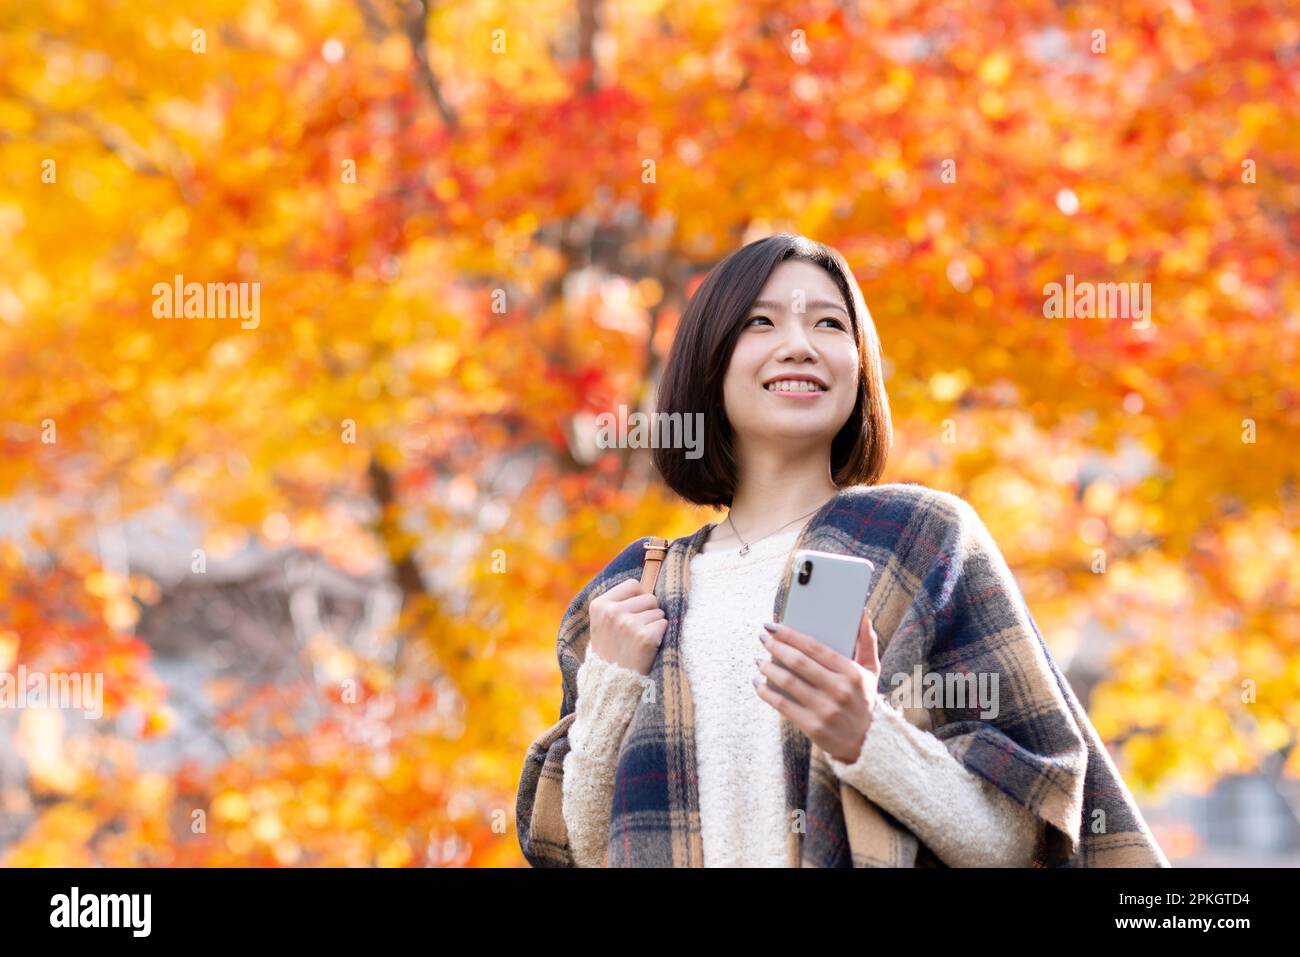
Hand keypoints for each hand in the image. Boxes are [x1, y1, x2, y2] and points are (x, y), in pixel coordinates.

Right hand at [587, 578, 667, 675]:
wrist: (611, 684)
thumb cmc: (611, 651)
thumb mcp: (603, 623)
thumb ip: (618, 603)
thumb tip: (648, 586)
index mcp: (600, 605)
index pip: (633, 585)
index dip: (638, 598)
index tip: (633, 613)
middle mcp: (613, 612)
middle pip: (649, 597)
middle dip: (648, 612)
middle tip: (635, 633)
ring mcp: (628, 624)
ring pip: (659, 611)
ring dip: (654, 625)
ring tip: (639, 641)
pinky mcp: (645, 637)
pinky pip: (664, 624)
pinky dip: (660, 635)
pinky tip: (648, 647)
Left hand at [754, 607, 880, 762]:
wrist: (868, 744)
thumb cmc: (864, 701)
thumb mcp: (871, 671)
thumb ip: (867, 642)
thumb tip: (862, 612)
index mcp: (851, 672)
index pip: (815, 647)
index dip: (790, 634)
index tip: (773, 625)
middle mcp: (839, 690)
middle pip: (798, 662)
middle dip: (775, 646)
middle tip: (762, 637)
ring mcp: (825, 710)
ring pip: (788, 682)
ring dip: (768, 668)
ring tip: (758, 660)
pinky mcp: (813, 727)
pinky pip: (783, 705)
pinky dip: (766, 692)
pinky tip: (758, 683)